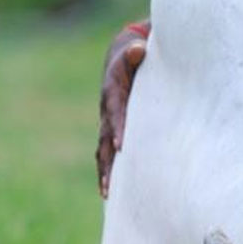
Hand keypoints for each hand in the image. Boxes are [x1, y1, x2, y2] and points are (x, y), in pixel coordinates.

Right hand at [97, 32, 146, 197]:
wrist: (121, 59)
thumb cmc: (133, 56)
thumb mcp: (133, 50)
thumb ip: (135, 52)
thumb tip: (140, 49)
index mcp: (112, 93)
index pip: (115, 113)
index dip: (117, 128)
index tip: (121, 145)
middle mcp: (106, 111)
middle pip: (103, 139)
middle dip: (107, 160)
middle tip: (111, 182)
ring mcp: (106, 123)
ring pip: (102, 151)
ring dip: (104, 172)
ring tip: (107, 194)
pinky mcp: (111, 131)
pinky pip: (106, 153)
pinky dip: (107, 171)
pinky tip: (111, 192)